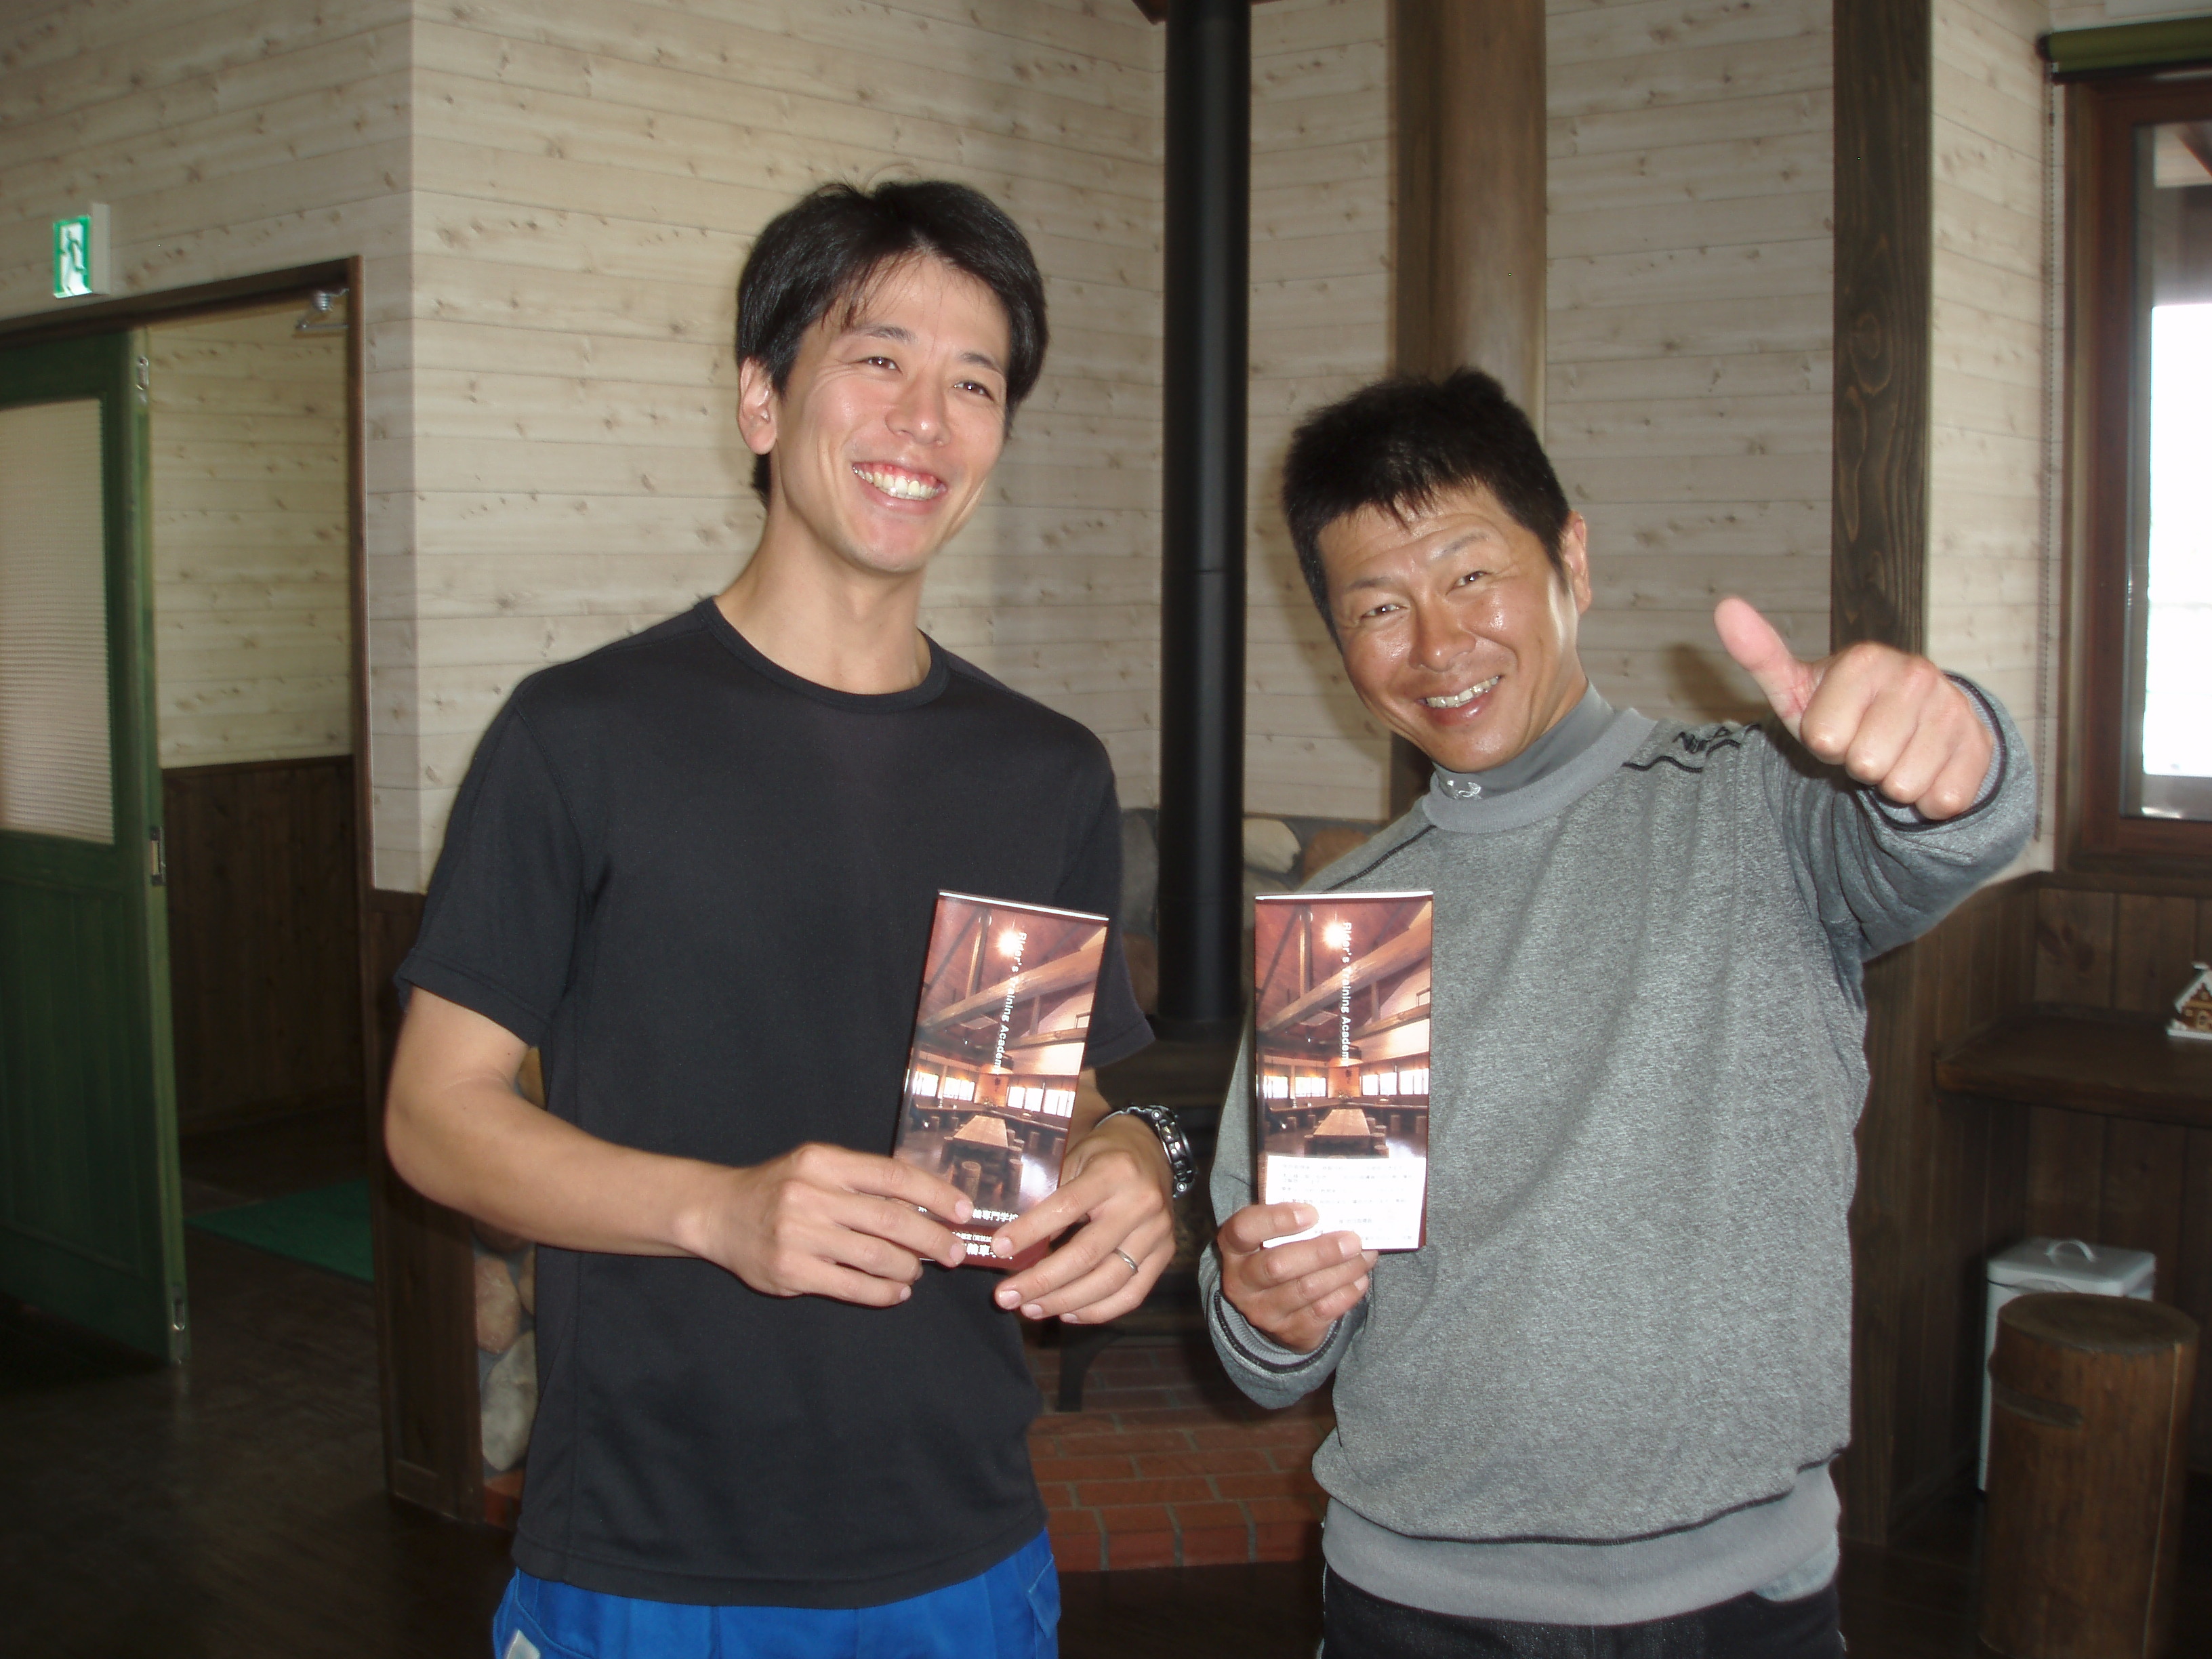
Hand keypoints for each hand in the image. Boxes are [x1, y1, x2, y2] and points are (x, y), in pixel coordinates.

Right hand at [677, 1143, 974, 1306]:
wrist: (719, 1213)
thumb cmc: (780, 1188)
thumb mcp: (817, 1167)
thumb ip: (863, 1179)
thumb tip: (929, 1198)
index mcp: (823, 1162)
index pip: (893, 1175)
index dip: (934, 1194)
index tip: (963, 1210)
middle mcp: (811, 1195)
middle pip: (889, 1219)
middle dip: (932, 1238)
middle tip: (955, 1252)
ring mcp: (798, 1235)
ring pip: (875, 1255)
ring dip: (908, 1267)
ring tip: (918, 1270)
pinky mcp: (790, 1271)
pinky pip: (851, 1286)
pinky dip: (883, 1292)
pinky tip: (897, 1291)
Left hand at [990, 1114, 1174, 1323]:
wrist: (1153, 1150)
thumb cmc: (1104, 1155)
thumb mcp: (1075, 1157)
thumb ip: (1048, 1192)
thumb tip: (1012, 1236)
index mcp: (1114, 1172)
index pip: (1066, 1206)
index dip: (1030, 1230)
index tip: (998, 1248)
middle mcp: (1141, 1203)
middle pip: (1087, 1254)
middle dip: (1042, 1281)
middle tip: (1006, 1296)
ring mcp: (1158, 1232)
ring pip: (1109, 1281)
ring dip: (1065, 1302)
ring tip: (1030, 1308)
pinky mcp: (1166, 1253)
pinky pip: (1132, 1294)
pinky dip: (1097, 1310)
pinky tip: (1066, 1313)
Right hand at [1217, 1203, 1376, 1353]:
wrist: (1273, 1308)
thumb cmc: (1279, 1253)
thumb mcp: (1272, 1234)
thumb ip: (1291, 1218)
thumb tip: (1335, 1203)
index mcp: (1233, 1248)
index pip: (1244, 1230)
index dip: (1276, 1220)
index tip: (1312, 1212)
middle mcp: (1241, 1282)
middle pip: (1278, 1266)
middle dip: (1321, 1252)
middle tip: (1353, 1240)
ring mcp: (1263, 1311)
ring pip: (1305, 1290)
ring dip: (1341, 1271)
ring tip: (1365, 1256)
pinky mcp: (1288, 1332)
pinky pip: (1321, 1312)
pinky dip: (1346, 1294)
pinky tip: (1360, 1279)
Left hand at [1714, 596, 1992, 818]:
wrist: (1916, 724)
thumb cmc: (1845, 710)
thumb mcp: (1799, 688)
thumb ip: (1760, 654)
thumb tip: (1725, 607)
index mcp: (1865, 659)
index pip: (1825, 737)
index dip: (1825, 743)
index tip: (1837, 725)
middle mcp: (1916, 675)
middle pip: (1866, 763)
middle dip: (1859, 764)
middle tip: (1867, 743)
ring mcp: (1954, 708)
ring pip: (1904, 785)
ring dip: (1892, 782)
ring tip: (1895, 754)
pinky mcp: (1982, 745)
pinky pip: (1943, 800)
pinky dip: (1928, 799)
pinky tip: (1927, 770)